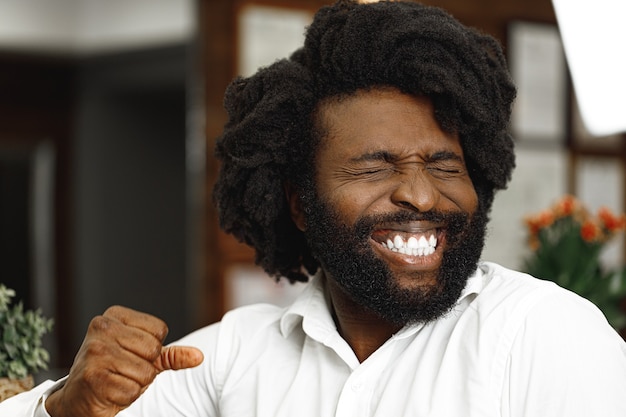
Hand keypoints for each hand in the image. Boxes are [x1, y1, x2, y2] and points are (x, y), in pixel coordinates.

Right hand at [45, 306, 203, 416]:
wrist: (79, 398)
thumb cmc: (113, 372)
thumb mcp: (144, 358)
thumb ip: (171, 355)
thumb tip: (198, 356)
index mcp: (114, 315)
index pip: (160, 330)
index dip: (153, 349)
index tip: (131, 354)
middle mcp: (102, 328)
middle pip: (154, 349)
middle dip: (146, 367)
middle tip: (124, 370)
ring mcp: (95, 352)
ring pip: (145, 372)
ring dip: (136, 383)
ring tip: (117, 380)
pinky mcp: (94, 377)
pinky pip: (132, 390)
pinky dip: (126, 396)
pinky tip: (110, 391)